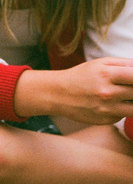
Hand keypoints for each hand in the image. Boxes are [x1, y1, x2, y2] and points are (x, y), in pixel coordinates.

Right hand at [15, 57, 132, 124]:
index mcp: (107, 74)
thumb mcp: (101, 63)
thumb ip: (126, 64)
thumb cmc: (81, 76)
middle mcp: (107, 93)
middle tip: (127, 88)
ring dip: (131, 101)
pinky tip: (110, 104)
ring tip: (123, 95)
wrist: (57, 95)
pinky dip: (121, 109)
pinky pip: (123, 115)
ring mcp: (106, 109)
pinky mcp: (104, 120)